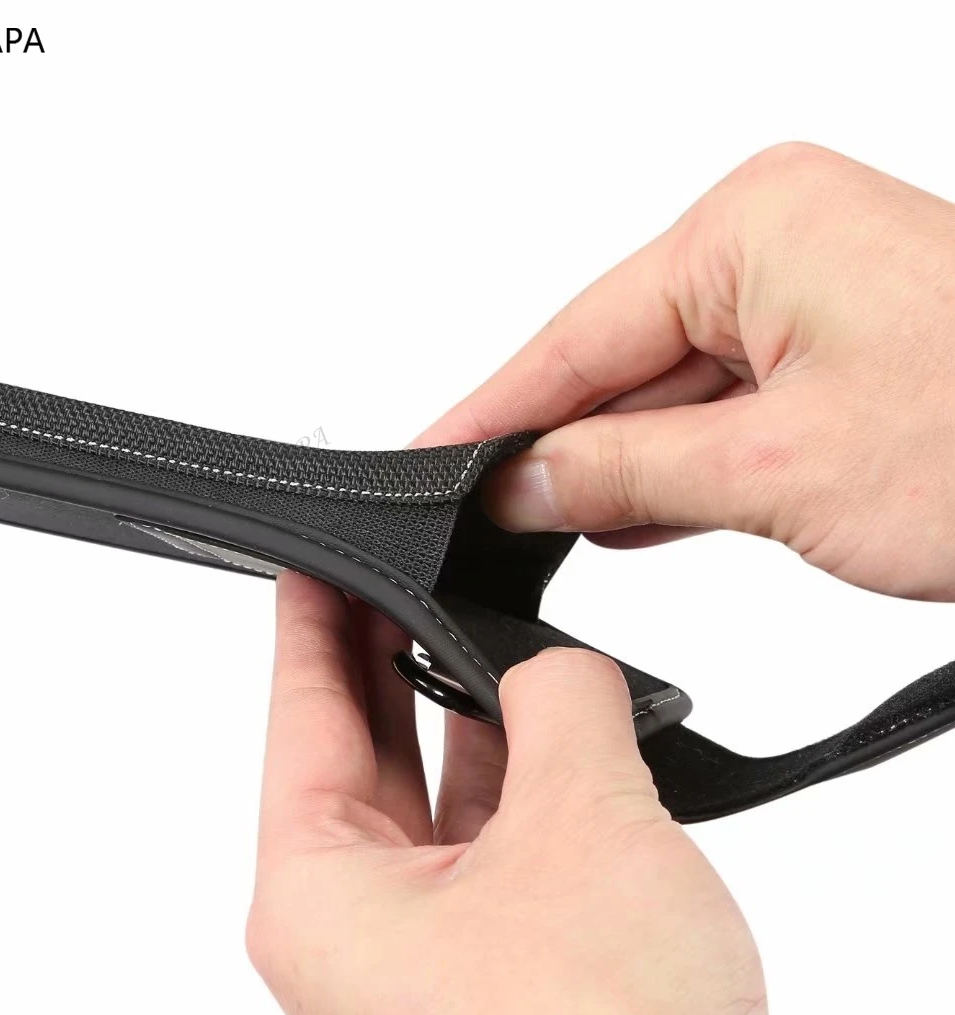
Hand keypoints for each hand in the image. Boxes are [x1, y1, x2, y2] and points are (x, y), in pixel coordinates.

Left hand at [248, 573, 766, 1014]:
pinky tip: (553, 728)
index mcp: (322, 890)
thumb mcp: (583, 832)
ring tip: (491, 628)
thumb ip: (566, 709)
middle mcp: (361, 924)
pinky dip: (523, 780)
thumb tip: (562, 666)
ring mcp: (432, 952)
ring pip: (437, 794)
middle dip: (388, 650)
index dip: (309, 619)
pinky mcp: (502, 974)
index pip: (301, 712)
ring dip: (468, 715)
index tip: (312, 555)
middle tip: (409, 566)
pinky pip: (497, 843)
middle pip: (360, 746)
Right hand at [422, 142, 954, 600]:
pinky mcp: (842, 359)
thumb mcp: (778, 468)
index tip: (432, 456)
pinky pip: (727, 415)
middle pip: (619, 361)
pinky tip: (629, 516)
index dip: (495, 408)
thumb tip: (527, 480)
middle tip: (479, 514)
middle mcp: (776, 247)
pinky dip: (681, 472)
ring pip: (672, 396)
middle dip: (554, 443)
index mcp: (751, 229)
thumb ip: (628, 472)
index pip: (578, 333)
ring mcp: (812, 303)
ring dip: (617, 466)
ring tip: (541, 526)